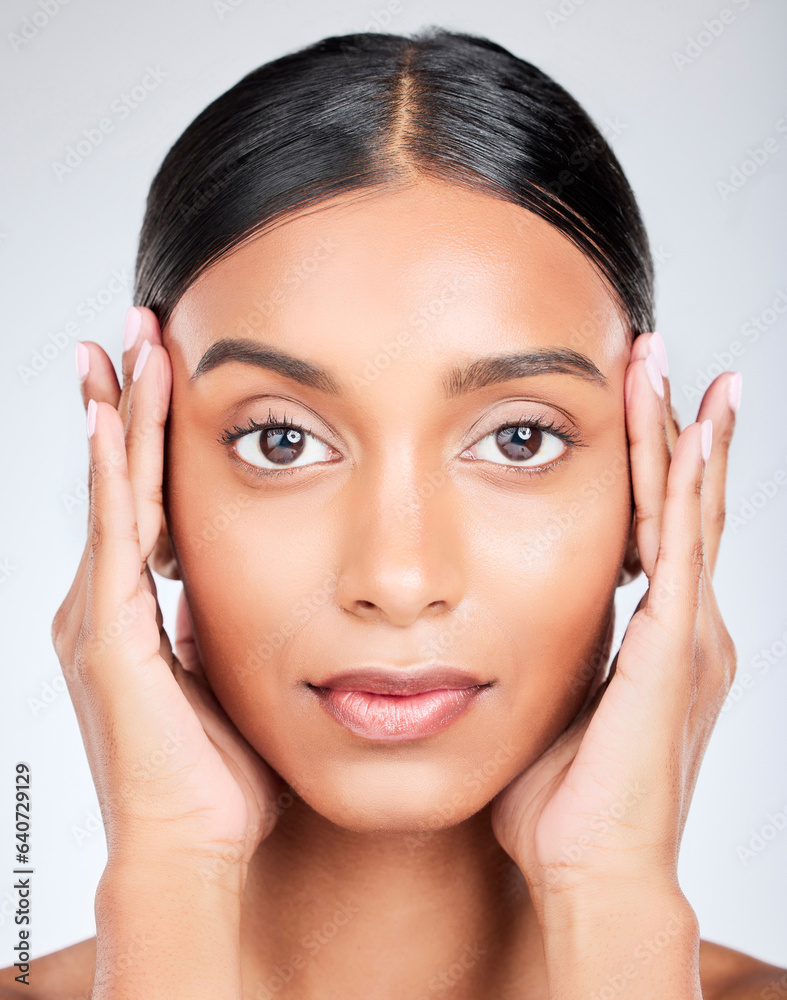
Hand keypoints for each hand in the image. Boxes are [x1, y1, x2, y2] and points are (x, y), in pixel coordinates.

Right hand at [52, 307, 287, 879]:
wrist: (193, 846)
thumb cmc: (216, 774)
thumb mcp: (222, 676)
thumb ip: (215, 628)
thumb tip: (230, 592)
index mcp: (134, 611)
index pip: (144, 500)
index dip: (149, 436)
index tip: (162, 374)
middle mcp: (106, 603)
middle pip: (120, 479)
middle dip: (126, 402)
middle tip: (135, 330)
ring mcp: (99, 615)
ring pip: (114, 491)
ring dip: (122, 417)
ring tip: (125, 346)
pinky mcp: (107, 633)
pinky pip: (113, 533)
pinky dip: (112, 471)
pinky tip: (112, 415)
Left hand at [490, 332, 739, 901]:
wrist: (589, 868)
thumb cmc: (562, 800)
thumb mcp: (553, 702)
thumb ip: (545, 655)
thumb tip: (501, 625)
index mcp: (659, 637)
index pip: (654, 527)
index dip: (650, 464)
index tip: (634, 403)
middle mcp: (686, 624)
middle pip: (680, 501)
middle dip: (670, 425)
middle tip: (659, 353)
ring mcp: (688, 631)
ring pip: (685, 507)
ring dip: (677, 433)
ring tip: (672, 364)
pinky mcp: (674, 643)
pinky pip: (680, 545)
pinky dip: (686, 483)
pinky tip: (692, 428)